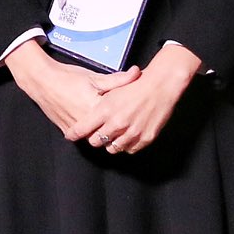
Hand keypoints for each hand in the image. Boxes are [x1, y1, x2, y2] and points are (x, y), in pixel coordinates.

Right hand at [4, 39, 138, 139]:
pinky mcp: (66, 130)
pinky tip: (93, 124)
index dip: (127, 118)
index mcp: (96, 110)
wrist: (42, 81)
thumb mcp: (95, 77)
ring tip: (110, 124)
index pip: (117, 121)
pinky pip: (82, 137)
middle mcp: (85, 124)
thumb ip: (118, 79)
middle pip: (107, 133)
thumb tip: (137, 73)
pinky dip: (89, 132)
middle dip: (115, 130)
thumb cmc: (68, 77)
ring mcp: (75, 129)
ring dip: (102, 133)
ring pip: (94, 137)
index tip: (133, 114)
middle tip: (124, 122)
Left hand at [82, 44, 200, 154]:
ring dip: (111, 142)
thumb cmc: (137, 83)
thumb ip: (98, 103)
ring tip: (114, 133)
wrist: (162, 84)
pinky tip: (127, 135)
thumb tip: (85, 113)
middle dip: (94, 138)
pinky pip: (129, 149)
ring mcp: (132, 132)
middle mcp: (117, 123)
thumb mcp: (113, 88)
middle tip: (97, 132)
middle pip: (96, 141)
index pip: (82, 128)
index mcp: (106, 109)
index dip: (74, 133)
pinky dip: (126, 144)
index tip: (71, 135)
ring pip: (112, 148)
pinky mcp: (145, 138)